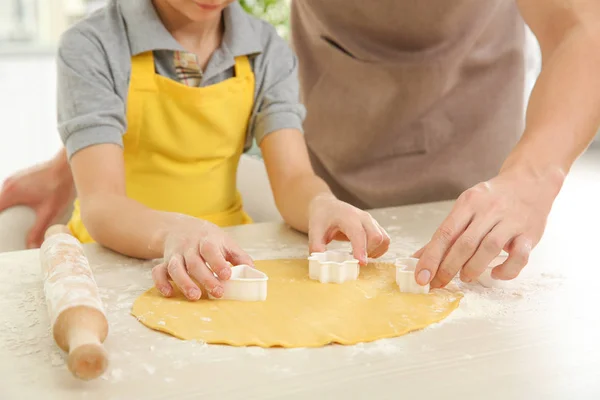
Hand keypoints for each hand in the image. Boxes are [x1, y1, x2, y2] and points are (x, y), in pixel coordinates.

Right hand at [0, 156, 73, 247]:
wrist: (67, 166)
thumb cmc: (59, 187)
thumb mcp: (49, 212)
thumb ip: (38, 230)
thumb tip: (31, 246)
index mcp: (10, 193)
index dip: (0, 224)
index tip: (3, 232)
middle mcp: (8, 184)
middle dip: (2, 218)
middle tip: (7, 231)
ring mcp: (14, 179)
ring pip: (3, 198)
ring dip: (6, 210)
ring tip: (12, 223)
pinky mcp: (21, 178)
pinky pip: (11, 192)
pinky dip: (13, 202)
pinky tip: (23, 209)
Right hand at [151, 217, 253, 300]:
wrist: (180, 227)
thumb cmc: (208, 238)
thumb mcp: (225, 242)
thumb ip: (238, 256)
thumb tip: (253, 270)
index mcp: (206, 240)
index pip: (211, 250)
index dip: (218, 262)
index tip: (227, 275)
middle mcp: (189, 247)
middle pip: (195, 262)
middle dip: (205, 278)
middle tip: (217, 292)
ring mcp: (175, 254)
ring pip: (176, 268)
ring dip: (184, 283)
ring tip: (195, 296)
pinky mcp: (164, 262)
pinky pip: (158, 272)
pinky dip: (161, 283)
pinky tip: (169, 293)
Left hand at [308, 194, 389, 264]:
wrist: (327, 206)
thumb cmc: (322, 217)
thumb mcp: (314, 229)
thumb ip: (316, 245)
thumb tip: (320, 259)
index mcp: (348, 216)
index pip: (359, 233)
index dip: (361, 249)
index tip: (360, 263)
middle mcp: (363, 217)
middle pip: (376, 237)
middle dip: (368, 252)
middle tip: (354, 259)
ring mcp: (371, 221)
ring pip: (384, 239)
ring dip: (375, 251)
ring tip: (359, 255)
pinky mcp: (375, 226)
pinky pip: (385, 240)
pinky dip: (379, 250)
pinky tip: (366, 252)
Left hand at [414, 166, 563, 287]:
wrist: (530, 181)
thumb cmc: (492, 199)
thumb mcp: (466, 208)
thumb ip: (446, 234)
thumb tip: (419, 258)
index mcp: (468, 203)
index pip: (445, 233)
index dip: (431, 257)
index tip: (421, 277)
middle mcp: (489, 210)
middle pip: (465, 243)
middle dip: (448, 267)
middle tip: (438, 283)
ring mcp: (511, 221)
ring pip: (490, 248)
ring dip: (474, 268)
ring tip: (465, 277)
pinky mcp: (530, 233)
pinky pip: (519, 256)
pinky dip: (506, 270)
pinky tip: (496, 274)